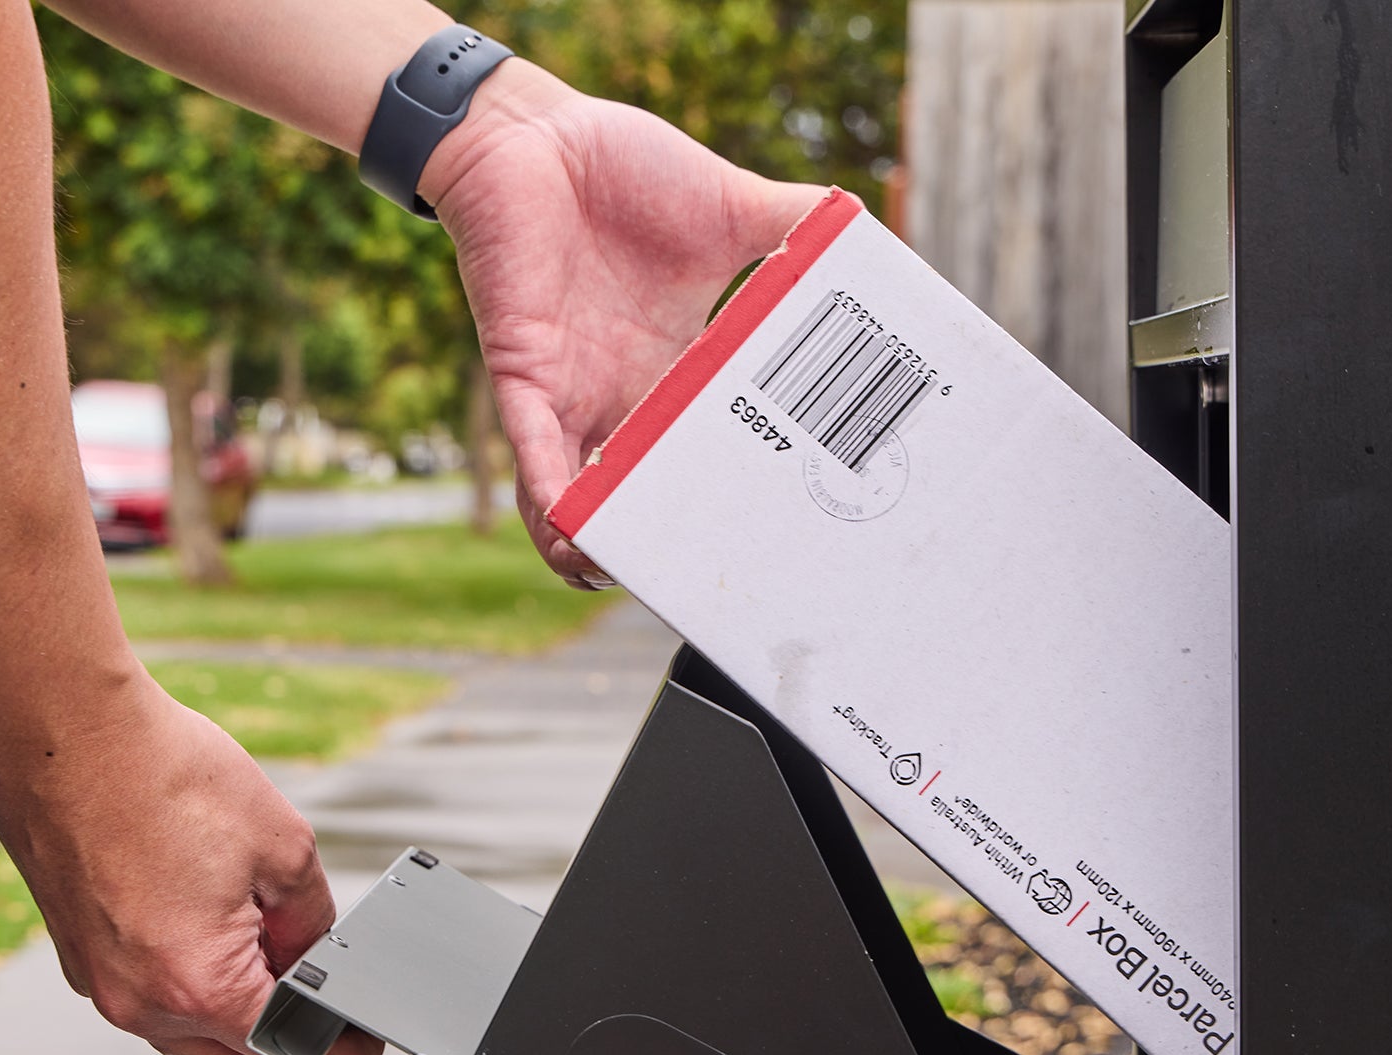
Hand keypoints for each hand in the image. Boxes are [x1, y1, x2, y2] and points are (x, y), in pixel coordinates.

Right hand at [0, 669, 382, 1054]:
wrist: (64, 729)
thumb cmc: (161, 774)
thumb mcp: (285, 848)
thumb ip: (312, 924)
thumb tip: (317, 958)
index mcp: (197, 988)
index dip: (339, 1053)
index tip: (360, 1042)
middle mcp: (140, 1004)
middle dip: (285, 1044)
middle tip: (319, 991)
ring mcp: (101, 985)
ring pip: (188, 1038)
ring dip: (232, 1009)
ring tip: (257, 932)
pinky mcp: (81, 958)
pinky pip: (150, 997)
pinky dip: (187, 981)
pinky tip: (208, 917)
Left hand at [424, 63, 823, 587]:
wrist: (532, 136)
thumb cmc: (619, 171)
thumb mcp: (732, 208)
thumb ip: (795, 230)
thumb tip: (868, 238)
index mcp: (676, 372)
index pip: (704, 455)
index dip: (729, 499)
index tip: (776, 536)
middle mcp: (623, 399)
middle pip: (643, 498)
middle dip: (665, 546)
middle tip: (711, 581)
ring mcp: (572, 396)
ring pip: (576, 501)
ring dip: (595, 547)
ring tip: (627, 581)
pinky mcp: (523, 378)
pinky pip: (534, 456)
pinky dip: (551, 498)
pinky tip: (573, 532)